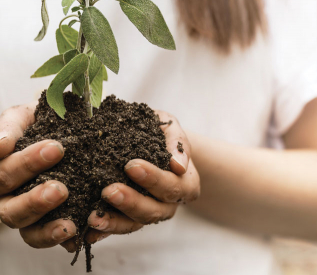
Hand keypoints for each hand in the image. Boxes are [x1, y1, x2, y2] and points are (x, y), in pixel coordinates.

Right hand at [0, 103, 76, 247]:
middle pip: (10, 205)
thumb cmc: (37, 124)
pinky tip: (75, 233)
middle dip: (35, 198)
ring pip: (23, 224)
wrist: (61, 131)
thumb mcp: (23, 117)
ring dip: (46, 223)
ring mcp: (20, 211)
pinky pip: (43, 237)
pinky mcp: (42, 223)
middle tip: (61, 188)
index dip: (25, 163)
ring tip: (69, 220)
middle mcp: (3, 195)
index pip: (1, 171)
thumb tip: (1, 144)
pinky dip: (57, 237)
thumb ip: (10, 127)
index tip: (55, 147)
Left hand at [65, 110, 200, 249]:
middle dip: (131, 202)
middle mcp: (170, 204)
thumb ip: (177, 142)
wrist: (150, 142)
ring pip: (135, 224)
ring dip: (115, 222)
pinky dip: (103, 231)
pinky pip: (118, 229)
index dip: (153, 179)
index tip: (131, 165)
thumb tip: (178, 164)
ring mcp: (150, 214)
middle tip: (108, 190)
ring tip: (93, 217)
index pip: (173, 186)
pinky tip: (88, 231)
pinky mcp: (130, 219)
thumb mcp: (171, 128)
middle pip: (154, 210)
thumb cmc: (161, 133)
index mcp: (186, 183)